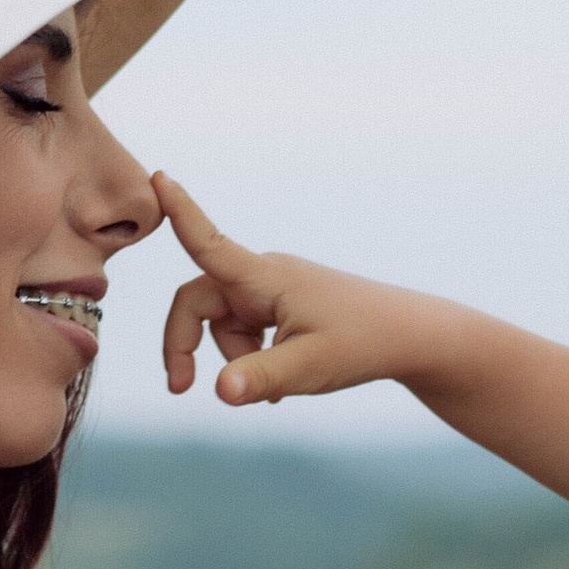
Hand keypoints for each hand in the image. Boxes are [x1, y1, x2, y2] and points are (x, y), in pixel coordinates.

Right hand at [156, 176, 469, 408]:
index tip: (157, 176)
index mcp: (265, 277)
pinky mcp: (282, 308)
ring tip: (278, 386)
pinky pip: (246, 334)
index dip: (181, 213)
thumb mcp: (309, 368)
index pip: (209, 242)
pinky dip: (253, 360)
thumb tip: (218, 392)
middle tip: (181, 389)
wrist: (410, 337)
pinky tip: (281, 381)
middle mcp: (263, 277)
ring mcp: (272, 292)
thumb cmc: (364, 343)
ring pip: (224, 327)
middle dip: (186, 345)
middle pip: (198, 304)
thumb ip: (260, 379)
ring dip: (237, 360)